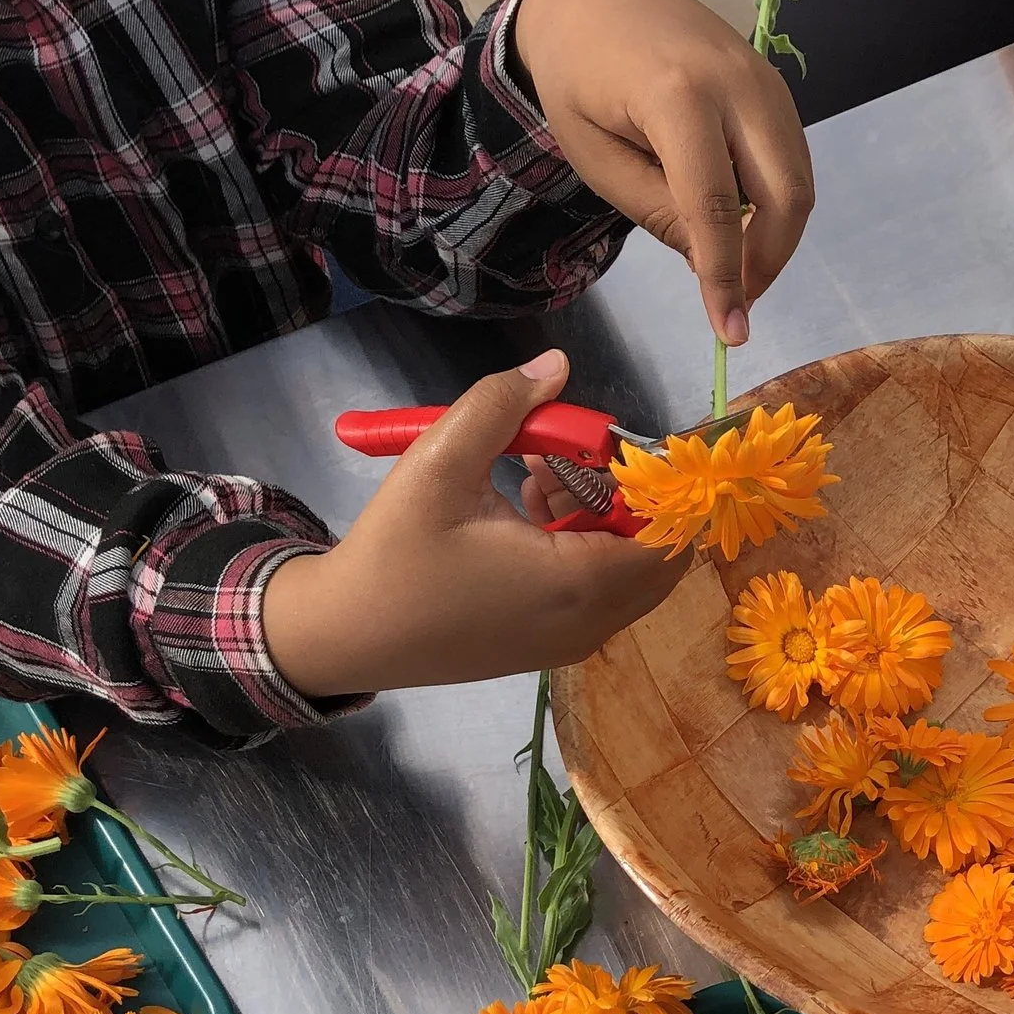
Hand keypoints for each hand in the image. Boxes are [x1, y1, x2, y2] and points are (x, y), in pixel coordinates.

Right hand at [263, 350, 684, 697]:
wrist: (344, 634)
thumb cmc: (394, 552)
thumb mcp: (439, 462)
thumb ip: (501, 405)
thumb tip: (556, 366)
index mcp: (578, 586)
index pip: (669, 538)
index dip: (658, 485)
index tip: (609, 444)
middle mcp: (590, 624)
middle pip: (654, 555)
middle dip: (624, 496)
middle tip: (566, 457)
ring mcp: (571, 643)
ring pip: (625, 573)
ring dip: (599, 518)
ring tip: (533, 474)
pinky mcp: (549, 647)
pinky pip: (596, 592)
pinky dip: (580, 548)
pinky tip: (524, 509)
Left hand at [515, 0, 812, 344]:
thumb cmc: (578, 79)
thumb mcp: (595, 158)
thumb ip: (655, 211)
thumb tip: (708, 262)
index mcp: (677, 98)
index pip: (717, 209)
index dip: (726, 278)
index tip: (730, 330)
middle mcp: (735, 84)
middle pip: (785, 195)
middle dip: (768, 261)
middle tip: (736, 299)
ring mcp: (763, 78)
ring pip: (799, 179)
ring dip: (777, 235)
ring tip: (736, 264)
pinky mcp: (772, 82)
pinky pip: (791, 156)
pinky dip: (776, 200)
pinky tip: (740, 219)